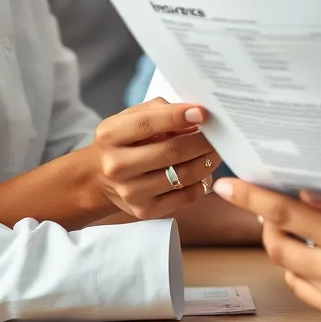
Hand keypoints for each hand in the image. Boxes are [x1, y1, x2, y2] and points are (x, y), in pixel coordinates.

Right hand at [90, 98, 221, 220]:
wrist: (101, 176)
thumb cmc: (126, 138)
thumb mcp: (134, 116)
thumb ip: (163, 110)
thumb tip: (197, 115)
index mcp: (111, 135)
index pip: (148, 123)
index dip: (178, 116)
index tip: (203, 112)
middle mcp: (116, 165)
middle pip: (171, 151)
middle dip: (202, 141)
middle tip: (219, 133)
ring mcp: (130, 192)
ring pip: (182, 175)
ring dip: (207, 160)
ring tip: (216, 150)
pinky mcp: (144, 211)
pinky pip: (185, 196)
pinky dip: (201, 181)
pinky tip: (204, 170)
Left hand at [211, 180, 320, 321]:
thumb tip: (307, 194)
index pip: (286, 215)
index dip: (252, 199)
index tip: (229, 188)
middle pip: (277, 248)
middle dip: (266, 226)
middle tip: (273, 209)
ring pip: (290, 273)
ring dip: (287, 251)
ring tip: (305, 232)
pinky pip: (310, 294)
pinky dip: (306, 274)